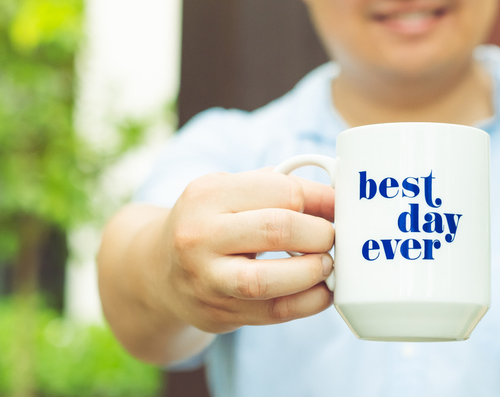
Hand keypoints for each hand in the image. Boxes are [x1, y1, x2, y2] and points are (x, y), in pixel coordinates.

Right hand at [151, 169, 334, 333]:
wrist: (160, 269)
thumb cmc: (212, 222)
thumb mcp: (234, 191)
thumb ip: (281, 187)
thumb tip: (336, 199)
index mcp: (208, 193)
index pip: (281, 191)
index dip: (321, 200)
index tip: (338, 207)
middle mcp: (199, 235)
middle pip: (277, 230)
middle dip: (319, 234)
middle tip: (332, 237)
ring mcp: (206, 278)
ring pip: (268, 279)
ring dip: (312, 271)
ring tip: (326, 264)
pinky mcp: (219, 312)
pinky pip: (273, 312)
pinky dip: (308, 302)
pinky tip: (321, 291)